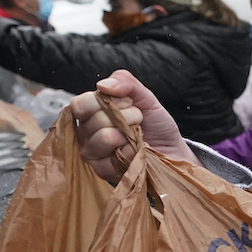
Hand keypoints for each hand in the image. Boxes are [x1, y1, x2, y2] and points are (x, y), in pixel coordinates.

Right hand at [70, 70, 195, 183]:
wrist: (171, 149)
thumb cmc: (155, 124)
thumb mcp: (144, 96)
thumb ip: (125, 82)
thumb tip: (102, 85)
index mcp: (90, 111)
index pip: (80, 104)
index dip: (107, 102)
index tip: (129, 103)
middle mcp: (86, 131)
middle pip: (95, 120)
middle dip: (126, 117)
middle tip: (138, 121)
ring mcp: (92, 152)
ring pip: (104, 137)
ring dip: (129, 133)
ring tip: (137, 135)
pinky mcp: (102, 169)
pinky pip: (113, 157)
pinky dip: (131, 151)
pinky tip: (136, 151)